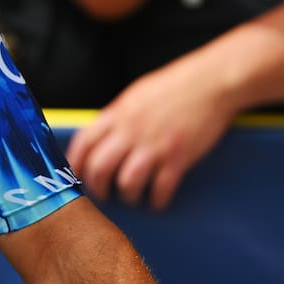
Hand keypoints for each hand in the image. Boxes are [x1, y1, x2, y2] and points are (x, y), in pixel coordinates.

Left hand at [65, 55, 238, 209]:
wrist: (209, 82)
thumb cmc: (173, 87)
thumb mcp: (135, 96)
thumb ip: (117, 117)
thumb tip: (103, 138)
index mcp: (117, 114)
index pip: (83, 143)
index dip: (75, 164)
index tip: (75, 176)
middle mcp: (131, 131)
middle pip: (100, 167)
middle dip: (97, 188)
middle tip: (103, 195)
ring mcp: (154, 145)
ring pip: (127, 182)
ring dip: (128, 196)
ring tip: (132, 197)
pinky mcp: (179, 157)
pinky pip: (161, 188)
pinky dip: (157, 200)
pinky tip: (158, 201)